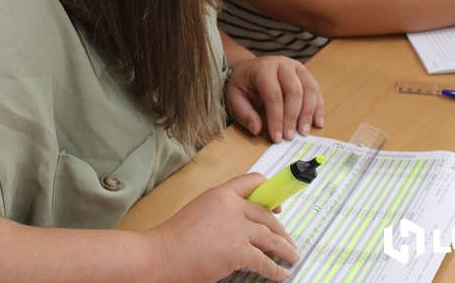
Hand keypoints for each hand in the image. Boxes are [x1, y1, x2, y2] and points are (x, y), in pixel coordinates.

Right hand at [149, 173, 298, 281]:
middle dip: (282, 230)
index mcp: (220, 193)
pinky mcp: (237, 251)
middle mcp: (231, 206)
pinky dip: (276, 269)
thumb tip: (242, 224)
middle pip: (267, 215)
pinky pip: (264, 260)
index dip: (269, 193)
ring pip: (271, 238)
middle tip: (288, 240)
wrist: (161, 254)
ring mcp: (236, 229)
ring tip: (293, 256)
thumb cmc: (174, 237)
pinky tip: (281, 274)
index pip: (253, 182)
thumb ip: (221, 211)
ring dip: (285, 249)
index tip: (278, 207)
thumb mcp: (199, 210)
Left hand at [227, 55, 323, 142]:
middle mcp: (283, 64)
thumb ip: (244, 113)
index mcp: (263, 68)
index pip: (273, 95)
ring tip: (303, 132)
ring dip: (308, 113)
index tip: (277, 137)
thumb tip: (256, 129)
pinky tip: (317, 123)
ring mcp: (297, 68)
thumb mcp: (234, 96)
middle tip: (290, 137)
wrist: (251, 68)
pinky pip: (316, 91)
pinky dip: (318, 108)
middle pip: (294, 91)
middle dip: (293, 117)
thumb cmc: (243, 83)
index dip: (276, 118)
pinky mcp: (306, 74)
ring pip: (309, 90)